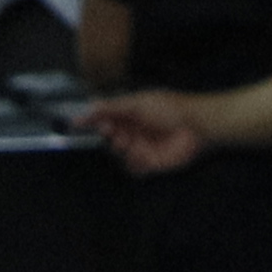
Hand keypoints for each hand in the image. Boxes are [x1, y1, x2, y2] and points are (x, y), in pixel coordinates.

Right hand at [86, 86, 207, 175]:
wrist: (194, 127)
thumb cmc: (168, 109)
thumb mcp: (138, 102)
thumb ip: (113, 106)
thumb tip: (89, 105)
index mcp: (129, 113)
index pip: (104, 118)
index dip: (91, 120)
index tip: (76, 123)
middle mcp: (132, 131)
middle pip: (108, 138)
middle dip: (110, 136)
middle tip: (113, 132)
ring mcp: (140, 148)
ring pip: (119, 155)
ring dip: (123, 149)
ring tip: (134, 143)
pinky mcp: (149, 164)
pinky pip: (133, 168)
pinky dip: (135, 163)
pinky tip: (144, 155)